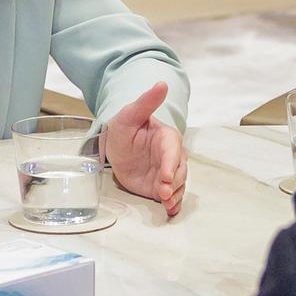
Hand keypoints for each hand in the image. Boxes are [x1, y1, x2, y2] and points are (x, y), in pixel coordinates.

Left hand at [103, 82, 187, 214]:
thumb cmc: (124, 129)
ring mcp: (167, 173)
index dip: (170, 164)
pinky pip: (172, 197)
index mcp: (167, 138)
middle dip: (173, 184)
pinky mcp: (161, 188)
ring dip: (174, 196)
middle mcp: (171, 157)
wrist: (116, 148)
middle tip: (163, 194)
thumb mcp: (129, 115)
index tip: (166, 176)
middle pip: (178, 171)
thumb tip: (162, 83)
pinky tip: (170, 211)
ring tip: (167, 204)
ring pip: (178, 186)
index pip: (172, 152)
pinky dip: (173, 205)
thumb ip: (146, 102)